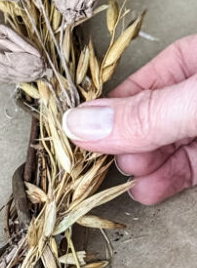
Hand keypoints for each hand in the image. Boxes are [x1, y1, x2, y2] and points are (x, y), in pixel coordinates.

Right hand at [62, 33, 196, 203]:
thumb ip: (146, 114)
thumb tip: (82, 124)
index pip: (143, 78)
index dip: (111, 107)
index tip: (82, 133)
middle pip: (150, 115)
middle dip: (125, 142)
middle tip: (106, 161)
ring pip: (166, 145)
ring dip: (142, 166)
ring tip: (128, 179)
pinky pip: (188, 166)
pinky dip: (165, 180)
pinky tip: (149, 190)